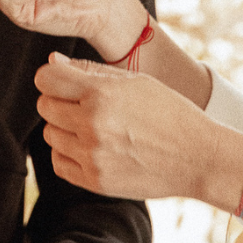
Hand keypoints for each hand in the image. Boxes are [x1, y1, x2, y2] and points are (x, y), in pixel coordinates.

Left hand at [35, 52, 206, 200]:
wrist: (197, 157)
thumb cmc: (168, 112)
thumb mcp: (134, 80)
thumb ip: (89, 70)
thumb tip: (52, 61)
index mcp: (102, 94)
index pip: (46, 79)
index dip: (51, 76)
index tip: (61, 80)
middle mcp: (92, 124)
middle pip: (44, 106)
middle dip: (58, 101)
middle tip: (81, 104)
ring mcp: (92, 155)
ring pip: (49, 134)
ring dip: (64, 128)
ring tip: (92, 127)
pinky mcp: (95, 181)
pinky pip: (59, 162)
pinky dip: (67, 153)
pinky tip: (89, 147)